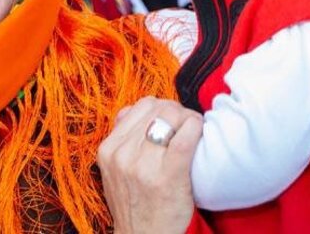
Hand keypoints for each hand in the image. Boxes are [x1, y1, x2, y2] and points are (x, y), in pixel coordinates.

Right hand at [97, 97, 203, 233]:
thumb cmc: (137, 204)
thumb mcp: (115, 171)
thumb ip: (122, 138)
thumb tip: (134, 109)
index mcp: (108, 149)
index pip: (142, 106)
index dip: (163, 108)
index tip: (173, 121)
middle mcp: (122, 154)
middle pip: (159, 108)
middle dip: (178, 112)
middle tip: (187, 127)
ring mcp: (143, 165)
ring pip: (173, 116)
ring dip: (189, 119)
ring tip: (193, 133)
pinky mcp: (168, 174)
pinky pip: (186, 135)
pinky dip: (197, 128)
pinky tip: (200, 135)